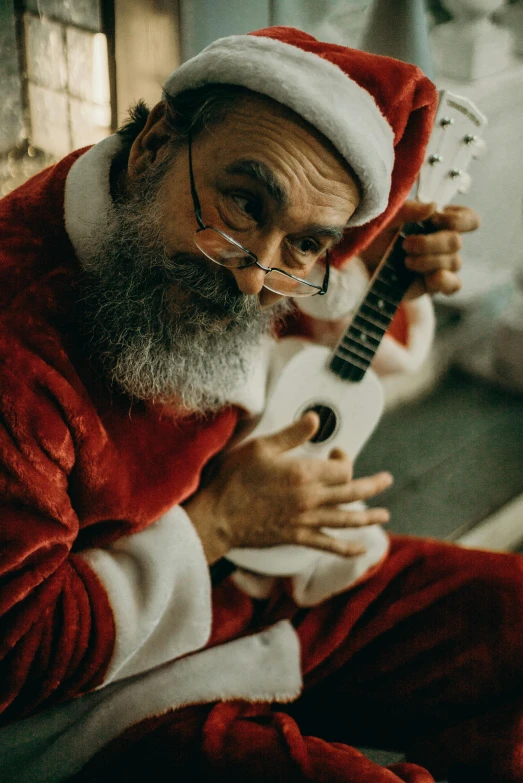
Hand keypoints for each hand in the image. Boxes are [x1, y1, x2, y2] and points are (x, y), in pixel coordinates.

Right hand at [184, 413, 392, 563]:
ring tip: (384, 516)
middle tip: (386, 480)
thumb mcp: (260, 447)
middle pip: (352, 492)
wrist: (217, 516)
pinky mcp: (297, 536)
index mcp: (303, 474)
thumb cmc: (234, 479)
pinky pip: (328, 544)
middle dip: (372, 485)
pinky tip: (361, 550)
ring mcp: (305, 520)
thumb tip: (315, 419)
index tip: (336, 453)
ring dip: (369, 517)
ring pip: (347, 519)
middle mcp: (310, 499)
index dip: (345, 459)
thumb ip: (292, 434)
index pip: (341, 468)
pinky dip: (347, 548)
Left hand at [360, 200, 479, 298]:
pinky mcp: (433, 285)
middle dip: (431, 243)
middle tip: (405, 245)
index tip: (434, 220)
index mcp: (439, 222)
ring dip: (428, 261)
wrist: (359, 263)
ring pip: (454, 262)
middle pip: (456, 242)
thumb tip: (434, 207)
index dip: (457, 220)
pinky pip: (454, 285)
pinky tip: (427, 278)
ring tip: (406, 261)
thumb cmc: (374, 235)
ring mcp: (440, 265)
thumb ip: (409, 210)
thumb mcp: (387, 217)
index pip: (468, 219)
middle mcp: (444, 243)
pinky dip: (443, 281)